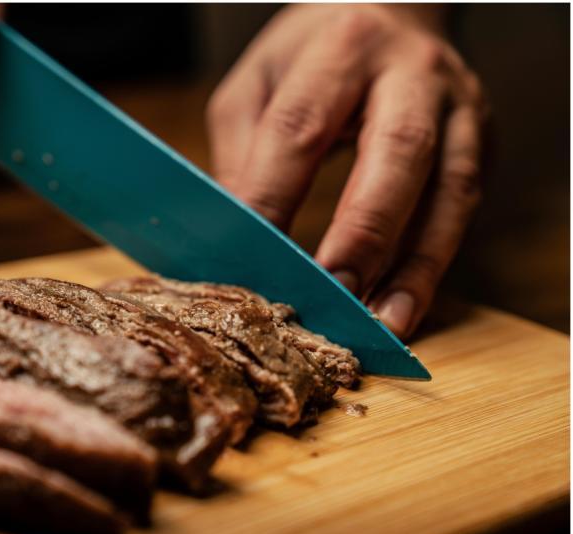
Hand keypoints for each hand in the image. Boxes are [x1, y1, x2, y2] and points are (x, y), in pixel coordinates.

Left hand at [207, 4, 485, 337]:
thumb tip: (235, 235)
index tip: (250, 255)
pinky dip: (431, 266)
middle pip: (397, 151)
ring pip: (448, 190)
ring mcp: (458, 107)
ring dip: (413, 265)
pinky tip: (402, 307)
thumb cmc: (312, 56)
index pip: (301, 126)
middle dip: (363, 230)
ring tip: (379, 322)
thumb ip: (244, 153)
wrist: (393, 14)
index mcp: (342, 47)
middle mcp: (412, 73)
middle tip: (331, 291)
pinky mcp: (479, 142)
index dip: (274, 194)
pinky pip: (461, 211)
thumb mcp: (258, 84)